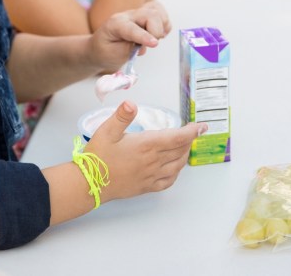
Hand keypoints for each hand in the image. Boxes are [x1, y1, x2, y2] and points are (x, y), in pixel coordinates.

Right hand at [86, 100, 206, 200]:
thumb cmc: (97, 157)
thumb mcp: (106, 131)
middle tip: (194, 132)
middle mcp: (153, 161)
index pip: (178, 137)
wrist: (89, 184)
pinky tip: (174, 168)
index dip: (193, 131)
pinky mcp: (146, 187)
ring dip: (185, 155)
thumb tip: (131, 103)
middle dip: (190, 140)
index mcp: (147, 145)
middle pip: (180, 150)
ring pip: (177, 165)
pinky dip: (176, 173)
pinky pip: (169, 181)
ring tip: (185, 146)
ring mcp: (151, 176)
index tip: (202, 126)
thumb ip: (121, 116)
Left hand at [89, 1, 170, 72]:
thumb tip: (147, 43)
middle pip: (149, 14)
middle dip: (156, 30)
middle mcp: (127, 16)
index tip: (154, 44)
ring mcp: (136, 14)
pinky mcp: (144, 16)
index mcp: (115, 24)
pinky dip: (164, 23)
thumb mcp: (114, 55)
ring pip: (157, 9)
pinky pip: (160, 11)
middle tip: (152, 44)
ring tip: (155, 38)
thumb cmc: (106, 51)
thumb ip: (131, 48)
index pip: (132, 28)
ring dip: (162, 25)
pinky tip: (159, 34)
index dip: (144, 36)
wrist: (101, 48)